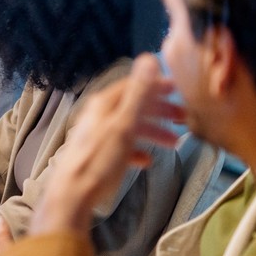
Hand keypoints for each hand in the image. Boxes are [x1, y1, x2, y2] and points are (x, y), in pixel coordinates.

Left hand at [33, 54, 184, 235]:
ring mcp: (96, 135)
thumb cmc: (100, 161)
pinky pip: (121, 146)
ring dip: (153, 132)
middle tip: (183, 119)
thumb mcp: (124, 125)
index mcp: (105, 104)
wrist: (72, 196)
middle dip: (160, 111)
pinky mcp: (96, 155)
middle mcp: (99, 115)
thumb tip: (149, 59)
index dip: (157, 86)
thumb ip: (138, 93)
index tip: (179, 91)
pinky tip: (146, 161)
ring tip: (174, 145)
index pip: (134, 85)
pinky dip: (137, 150)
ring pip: (130, 127)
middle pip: (134, 106)